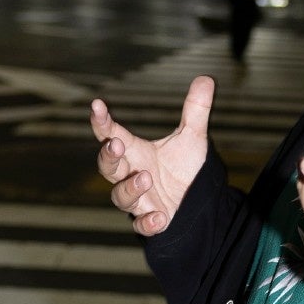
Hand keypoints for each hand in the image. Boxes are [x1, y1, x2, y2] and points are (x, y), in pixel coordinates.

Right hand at [91, 76, 214, 234]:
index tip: (97, 105)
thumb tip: (206, 78)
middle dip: (108, 155)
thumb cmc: (185, 169)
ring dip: (130, 187)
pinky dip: (148, 222)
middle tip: (116, 143)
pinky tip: (160, 216)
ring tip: (146, 177)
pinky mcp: (151, 220)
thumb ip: (196, 110)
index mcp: (136, 152)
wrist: (198, 202)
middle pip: (108, 166)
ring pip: (121, 197)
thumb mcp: (193, 138)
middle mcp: (132, 174)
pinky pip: (142, 225)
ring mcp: (140, 199)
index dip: (102, 121)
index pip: (111, 134)